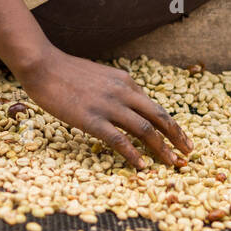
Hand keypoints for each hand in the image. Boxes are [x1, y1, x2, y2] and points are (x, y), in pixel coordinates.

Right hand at [18, 48, 192, 168]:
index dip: (172, 125)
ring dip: (162, 149)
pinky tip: (141, 165)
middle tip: (188, 154)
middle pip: (159, 117)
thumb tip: (130, 106)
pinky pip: (118, 139)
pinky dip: (133, 153)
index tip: (182, 140)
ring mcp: (108, 105)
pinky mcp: (91, 118)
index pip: (155, 107)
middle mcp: (122, 92)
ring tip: (172, 164)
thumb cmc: (66, 72)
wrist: (43, 65)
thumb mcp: (100, 76)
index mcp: (125, 81)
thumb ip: (117, 90)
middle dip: (177, 137)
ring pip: (144, 129)